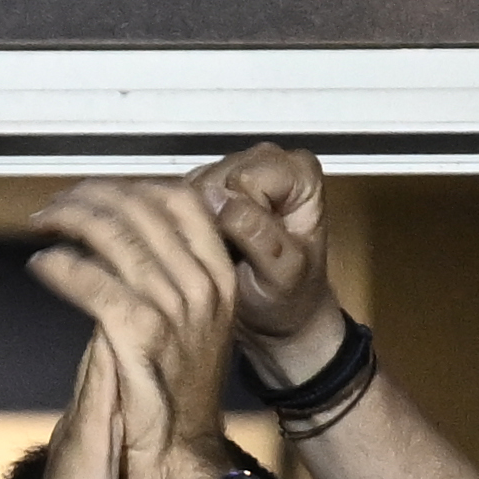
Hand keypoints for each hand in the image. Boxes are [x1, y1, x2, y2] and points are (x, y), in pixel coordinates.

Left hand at [28, 176, 249, 478]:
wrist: (177, 462)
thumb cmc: (171, 398)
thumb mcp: (186, 326)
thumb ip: (164, 278)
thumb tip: (126, 235)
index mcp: (220, 278)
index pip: (183, 200)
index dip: (133, 185)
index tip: (96, 190)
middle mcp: (205, 287)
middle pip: (146, 208)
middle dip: (92, 196)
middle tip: (56, 204)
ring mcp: (178, 312)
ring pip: (118, 237)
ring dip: (71, 221)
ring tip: (42, 223)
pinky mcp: (142, 339)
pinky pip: (96, 285)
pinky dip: (62, 268)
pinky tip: (41, 265)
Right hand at [196, 144, 346, 372]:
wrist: (277, 316)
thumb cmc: (289, 297)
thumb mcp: (282, 273)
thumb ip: (258, 234)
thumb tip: (219, 201)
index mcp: (299, 173)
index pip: (246, 178)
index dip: (240, 217)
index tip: (250, 248)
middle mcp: (268, 162)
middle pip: (215, 178)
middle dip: (215, 220)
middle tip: (230, 255)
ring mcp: (236, 171)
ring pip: (192, 187)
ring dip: (197, 226)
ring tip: (218, 254)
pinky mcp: (209, 186)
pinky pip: (179, 199)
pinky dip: (184, 227)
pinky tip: (203, 248)